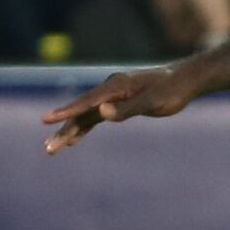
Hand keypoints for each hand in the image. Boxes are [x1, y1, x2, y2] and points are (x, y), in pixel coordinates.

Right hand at [41, 67, 195, 153]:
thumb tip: (101, 113)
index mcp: (115, 86)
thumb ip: (127, 109)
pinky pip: (94, 117)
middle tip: (48, 149)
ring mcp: (111, 96)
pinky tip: (74, 141)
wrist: (184, 80)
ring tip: (53, 149)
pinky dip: (83, 128)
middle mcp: (109, 90)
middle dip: (63, 130)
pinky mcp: (117, 103)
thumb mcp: (153, 102)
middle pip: (80, 111)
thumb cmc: (171, 90)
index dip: (65, 112)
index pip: (85, 102)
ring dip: (69, 131)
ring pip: (85, 116)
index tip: (45, 120)